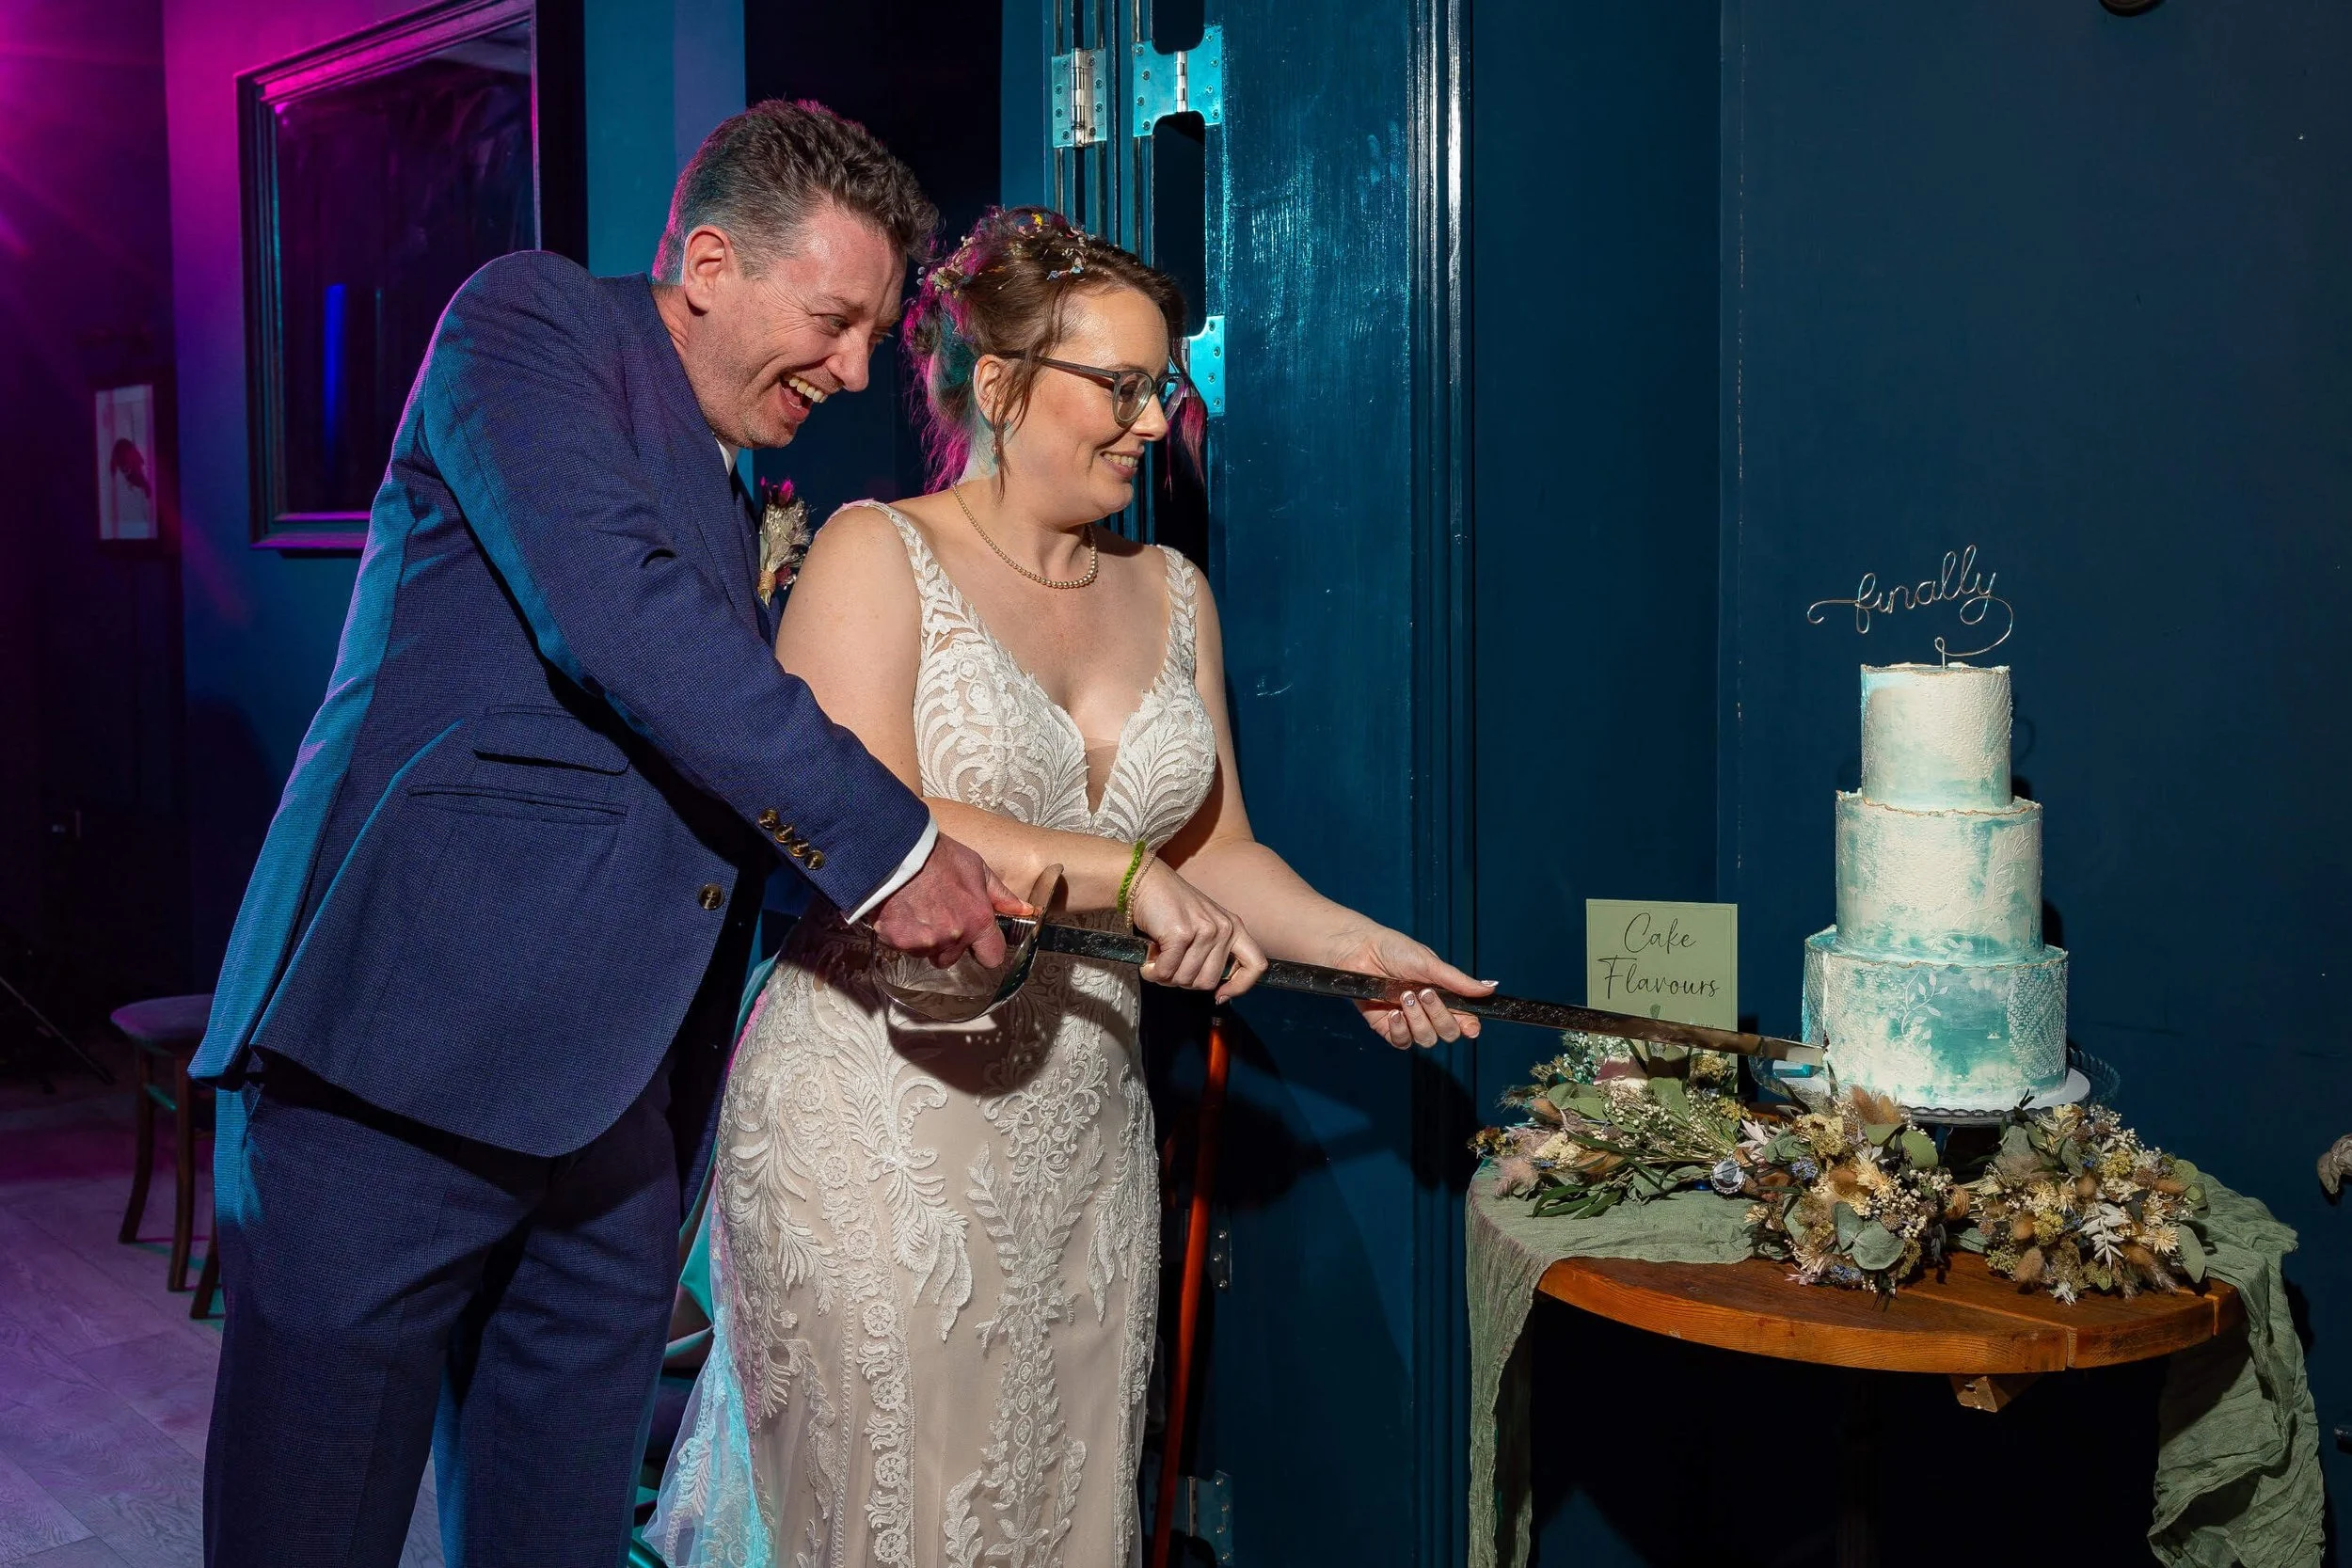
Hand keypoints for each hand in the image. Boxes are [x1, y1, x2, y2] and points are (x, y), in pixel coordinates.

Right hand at [871, 833, 1033, 967]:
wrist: (898, 850)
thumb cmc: (939, 856)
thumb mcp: (977, 869)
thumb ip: (1001, 895)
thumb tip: (1024, 910)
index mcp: (977, 921)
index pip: (992, 957)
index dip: (984, 950)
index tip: (977, 941)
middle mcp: (953, 937)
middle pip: (951, 958)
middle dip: (946, 944)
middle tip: (937, 916)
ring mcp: (924, 942)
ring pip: (925, 952)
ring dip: (922, 939)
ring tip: (916, 909)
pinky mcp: (897, 941)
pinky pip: (902, 946)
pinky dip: (900, 933)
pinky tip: (899, 911)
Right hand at [1127, 856, 1267, 1003]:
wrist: (1145, 881)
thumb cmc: (1170, 907)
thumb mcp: (1204, 925)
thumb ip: (1214, 952)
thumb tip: (1218, 991)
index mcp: (1234, 927)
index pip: (1256, 965)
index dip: (1240, 987)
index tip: (1220, 995)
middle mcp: (1224, 928)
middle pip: (1209, 981)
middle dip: (1185, 981)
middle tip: (1170, 965)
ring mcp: (1204, 930)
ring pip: (1186, 979)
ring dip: (1165, 975)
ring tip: (1158, 957)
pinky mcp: (1181, 934)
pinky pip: (1167, 972)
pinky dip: (1153, 972)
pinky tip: (1149, 959)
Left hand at [1326, 926, 1495, 1048]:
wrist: (1358, 951)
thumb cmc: (1393, 950)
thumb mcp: (1429, 963)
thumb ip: (1458, 981)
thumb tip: (1490, 988)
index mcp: (1444, 995)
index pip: (1465, 1019)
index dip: (1470, 1026)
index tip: (1470, 1026)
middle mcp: (1428, 1011)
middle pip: (1448, 1033)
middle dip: (1439, 1016)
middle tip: (1424, 993)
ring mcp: (1408, 1021)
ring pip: (1426, 1039)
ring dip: (1418, 1020)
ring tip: (1404, 996)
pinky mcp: (1387, 1028)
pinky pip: (1402, 1042)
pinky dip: (1400, 1029)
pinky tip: (1392, 1012)